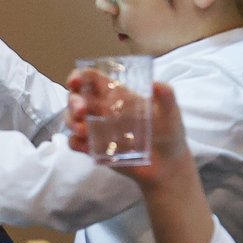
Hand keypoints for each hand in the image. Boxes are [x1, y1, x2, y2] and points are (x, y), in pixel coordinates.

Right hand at [64, 74, 195, 192]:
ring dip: (72, 122)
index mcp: (117, 95)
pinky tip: (84, 146)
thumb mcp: (171, 112)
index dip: (79, 76)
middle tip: (81, 111)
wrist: (169, 167)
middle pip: (77, 98)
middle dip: (73, 101)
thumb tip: (157, 84)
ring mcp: (98, 130)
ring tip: (83, 131)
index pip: (92, 79)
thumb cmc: (170, 133)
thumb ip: (167, 97)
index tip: (76, 81)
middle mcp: (103, 110)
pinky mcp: (96, 149)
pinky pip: (76, 144)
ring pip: (72, 120)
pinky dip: (75, 143)